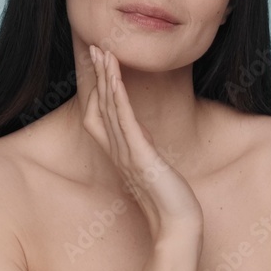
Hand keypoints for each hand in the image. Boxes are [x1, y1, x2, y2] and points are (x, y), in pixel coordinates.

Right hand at [82, 44, 203, 239]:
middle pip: (101, 104)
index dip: (97, 88)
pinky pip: (124, 118)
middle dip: (98, 74)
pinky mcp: (139, 154)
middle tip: (94, 47)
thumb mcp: (151, 170)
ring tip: (103, 52)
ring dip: (105, 76)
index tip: (99, 65)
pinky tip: (115, 76)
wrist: (176, 224)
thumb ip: (143, 154)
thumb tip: (142, 141)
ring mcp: (126, 152)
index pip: (100, 115)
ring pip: (110, 106)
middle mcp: (118, 151)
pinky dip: (118, 94)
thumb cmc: (167, 201)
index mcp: (120, 153)